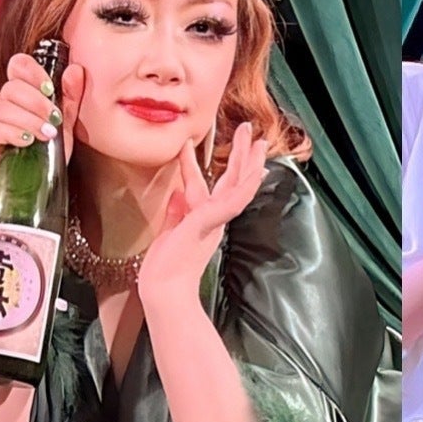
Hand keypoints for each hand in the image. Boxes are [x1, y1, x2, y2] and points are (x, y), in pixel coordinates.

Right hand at [0, 52, 84, 173]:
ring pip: (3, 107)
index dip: (33, 72)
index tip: (50, 89)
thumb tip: (75, 70)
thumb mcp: (65, 125)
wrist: (38, 187)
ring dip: (29, 120)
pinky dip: (14, 133)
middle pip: (11, 87)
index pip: (18, 66)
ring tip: (46, 135)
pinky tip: (27, 142)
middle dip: (37, 103)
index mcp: (22, 95)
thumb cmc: (48, 157)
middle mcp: (3, 104)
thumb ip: (70, 98)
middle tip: (53, 120)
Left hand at [137, 125, 271, 308]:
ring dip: (249, 162)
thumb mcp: (168, 232)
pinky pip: (233, 202)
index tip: (193, 144)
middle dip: (241, 155)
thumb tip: (177, 192)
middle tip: (250, 130)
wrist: (164, 291)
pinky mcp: (210, 222)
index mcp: (203, 219)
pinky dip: (246, 187)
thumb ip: (175, 212)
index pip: (206, 185)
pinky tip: (255, 172)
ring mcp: (214, 220)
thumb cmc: (164, 269)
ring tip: (257, 141)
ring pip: (238, 186)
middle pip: (232, 180)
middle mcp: (213, 218)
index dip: (202, 164)